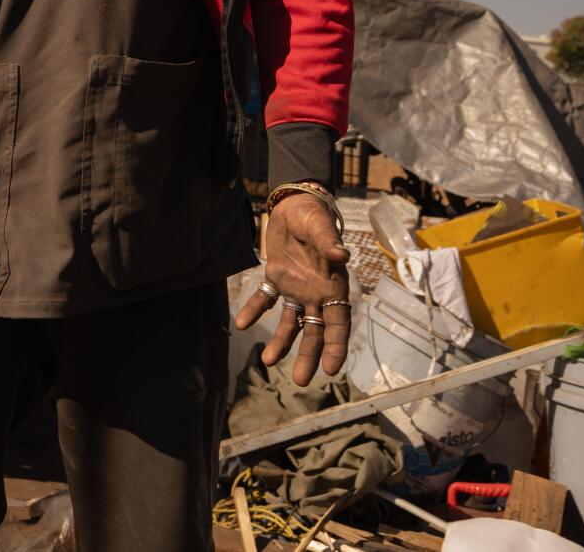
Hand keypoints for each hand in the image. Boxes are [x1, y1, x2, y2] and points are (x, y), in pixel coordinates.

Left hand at [234, 191, 351, 384]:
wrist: (293, 204)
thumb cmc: (314, 216)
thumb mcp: (321, 227)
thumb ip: (329, 242)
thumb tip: (342, 255)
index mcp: (333, 285)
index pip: (338, 323)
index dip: (336, 346)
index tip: (332, 370)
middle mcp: (316, 293)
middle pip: (315, 331)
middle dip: (308, 355)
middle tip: (299, 380)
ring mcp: (296, 288)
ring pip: (291, 322)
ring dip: (281, 342)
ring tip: (267, 361)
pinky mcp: (276, 278)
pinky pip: (265, 298)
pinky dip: (254, 310)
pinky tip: (241, 323)